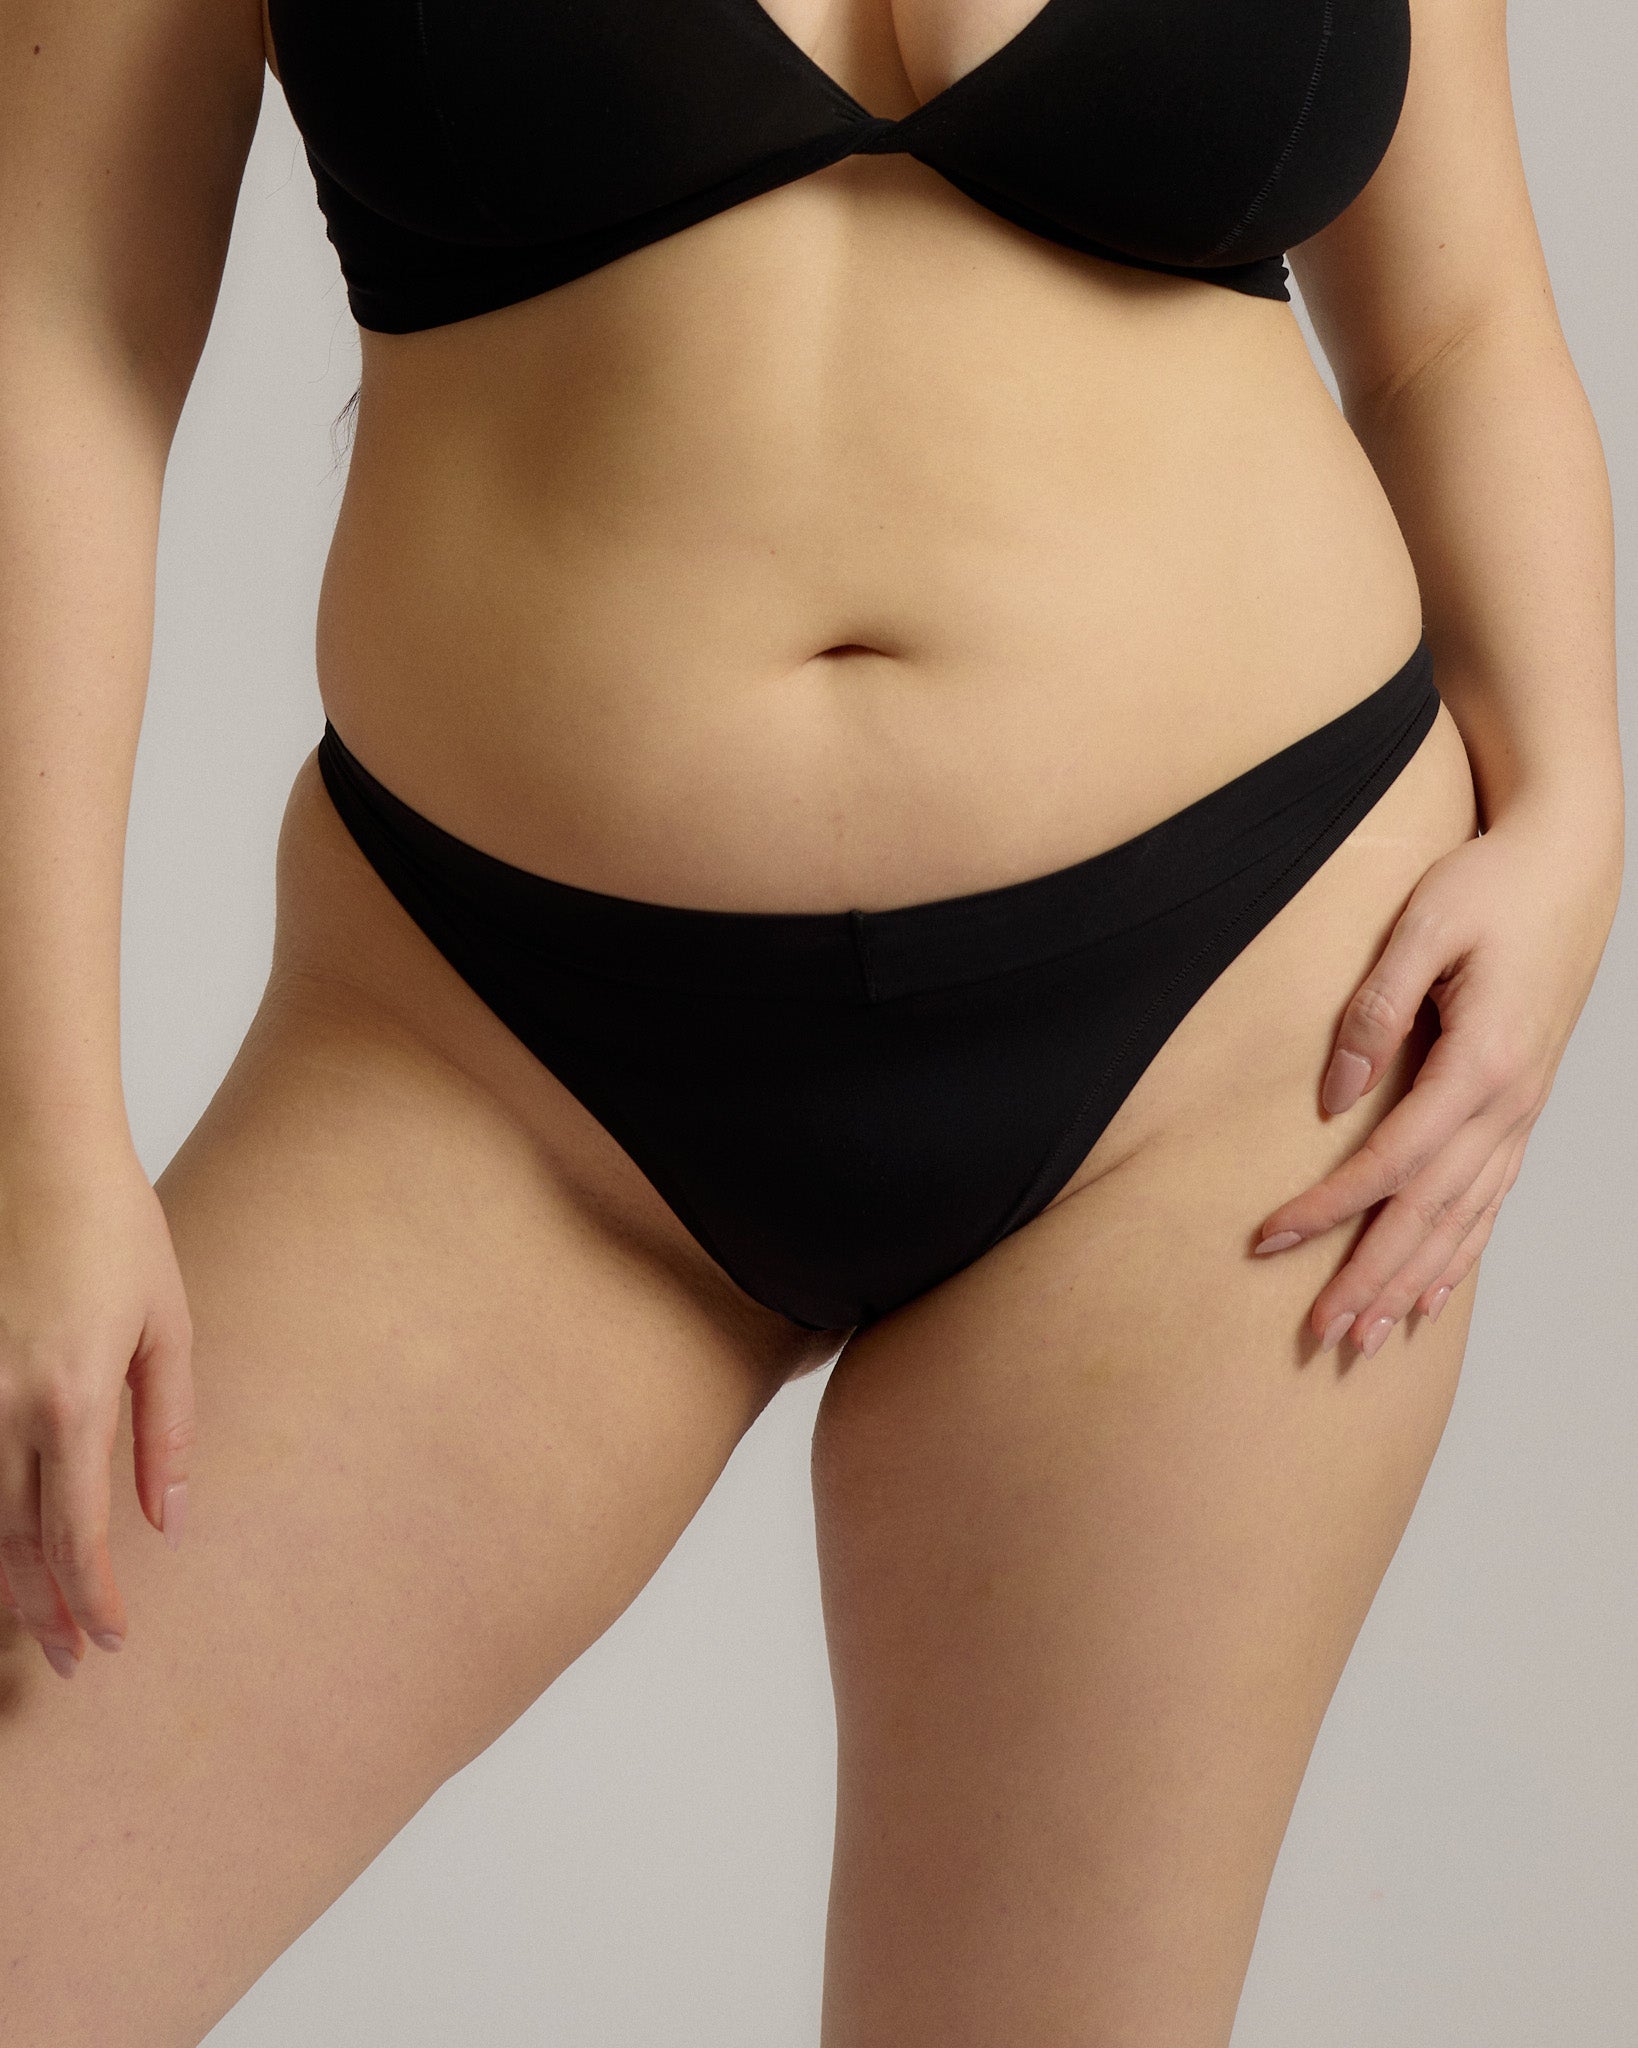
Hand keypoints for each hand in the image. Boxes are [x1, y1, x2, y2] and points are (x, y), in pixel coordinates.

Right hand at [0, 1143, 193, 1676]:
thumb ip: (167, 1429)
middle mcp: (2, 1405)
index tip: (111, 1643)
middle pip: (12, 1543)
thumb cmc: (116, 1231)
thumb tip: (167, 1521)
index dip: (92, 1600)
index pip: (77, 1535)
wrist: (37, 1151)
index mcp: (72, 1399)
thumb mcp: (168, 1326)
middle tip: (71, 1660)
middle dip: (42, 1611)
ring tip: (31, 1624)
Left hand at [1248, 803, 1621, 1356]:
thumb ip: (1375, 1011)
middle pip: (1429, 1213)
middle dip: (1372, 1277)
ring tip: (1367, 1336)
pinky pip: (1491, 1201)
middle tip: (1321, 1334)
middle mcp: (1509, 1103)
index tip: (1268, 1241)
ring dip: (1413, 1283)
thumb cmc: (1491, 884)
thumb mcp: (1423, 926)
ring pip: (1464, 1220)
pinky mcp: (1521, 1106)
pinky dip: (1459, 1254)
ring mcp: (1522, 1111)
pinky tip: (1431, 1295)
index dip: (1327, 1209)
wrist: (1568, 862)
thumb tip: (1331, 1096)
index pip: (1390, 1162)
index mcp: (1482, 1063)